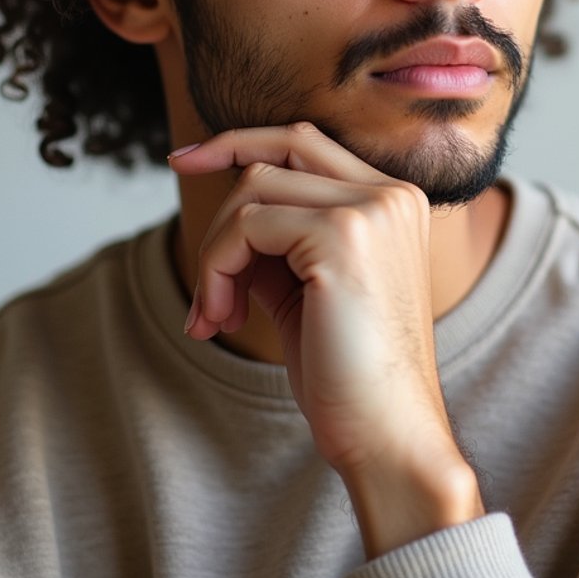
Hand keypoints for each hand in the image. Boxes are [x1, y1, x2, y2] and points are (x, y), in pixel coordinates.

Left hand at [167, 122, 461, 484]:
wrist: (389, 436)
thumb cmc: (348, 376)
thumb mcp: (306, 288)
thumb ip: (278, 239)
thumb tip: (226, 212)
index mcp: (393, 203)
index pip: (305, 142)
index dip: (240, 142)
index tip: (185, 159)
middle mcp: (391, 195)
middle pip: (278, 152)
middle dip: (219, 190)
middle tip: (195, 262)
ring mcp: (371, 210)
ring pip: (254, 189)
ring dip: (216, 253)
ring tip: (217, 314)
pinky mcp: (343, 236)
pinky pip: (247, 227)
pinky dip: (217, 270)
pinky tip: (223, 320)